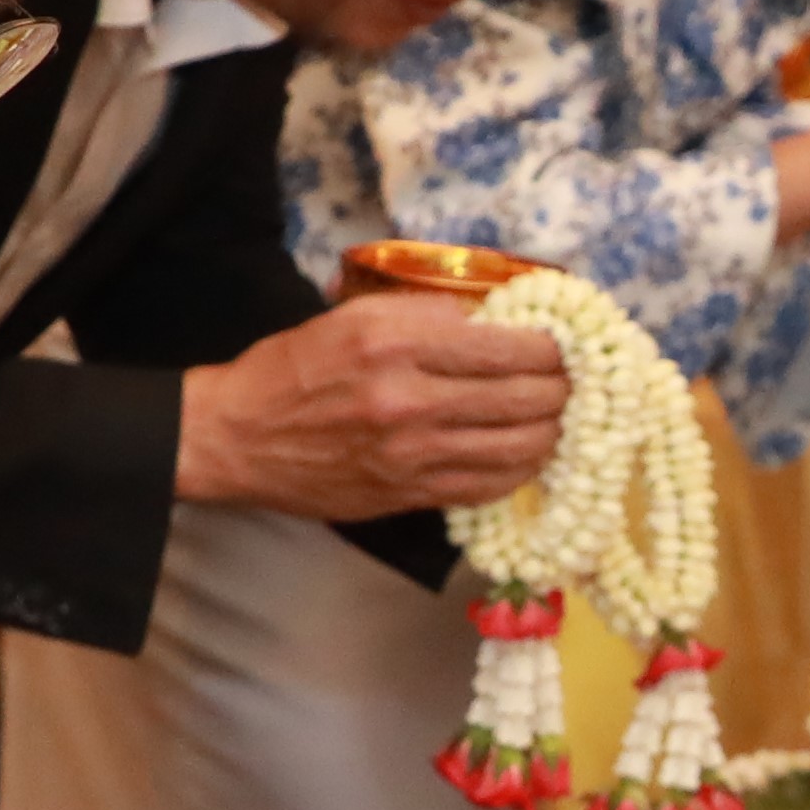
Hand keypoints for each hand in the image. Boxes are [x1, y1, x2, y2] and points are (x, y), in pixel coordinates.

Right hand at [180, 297, 570, 518]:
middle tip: (571, 379)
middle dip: (564, 387)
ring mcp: (414, 454)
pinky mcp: (411, 495)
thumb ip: (429, 314)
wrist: (238, 438)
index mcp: (397, 343)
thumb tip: (501, 317)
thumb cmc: (295, 368)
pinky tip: (527, 450)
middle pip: (529, 396)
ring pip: (523, 446)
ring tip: (558, 414)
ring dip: (554, 429)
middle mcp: (411, 399)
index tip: (564, 342)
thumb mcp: (354, 316)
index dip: (554, 346)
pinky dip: (523, 467)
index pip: (510, 346)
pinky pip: (493, 485)